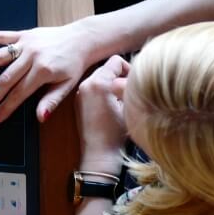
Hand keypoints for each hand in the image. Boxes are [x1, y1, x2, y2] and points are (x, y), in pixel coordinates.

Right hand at [0, 21, 99, 123]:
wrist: (80, 39)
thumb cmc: (74, 64)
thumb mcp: (68, 85)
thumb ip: (51, 101)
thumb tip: (40, 118)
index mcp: (43, 70)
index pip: (19, 93)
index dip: (7, 106)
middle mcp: (31, 55)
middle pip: (6, 78)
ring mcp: (25, 43)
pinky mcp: (22, 34)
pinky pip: (1, 36)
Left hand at [75, 55, 129, 174]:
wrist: (99, 153)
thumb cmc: (116, 132)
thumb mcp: (129, 106)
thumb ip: (128, 87)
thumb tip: (132, 78)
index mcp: (99, 82)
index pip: (116, 61)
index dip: (129, 69)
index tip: (135, 83)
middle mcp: (86, 83)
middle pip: (107, 68)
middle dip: (119, 76)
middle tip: (130, 92)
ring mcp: (80, 92)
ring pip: (100, 77)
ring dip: (111, 84)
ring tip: (121, 101)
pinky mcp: (78, 101)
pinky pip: (93, 88)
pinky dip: (103, 91)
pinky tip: (111, 107)